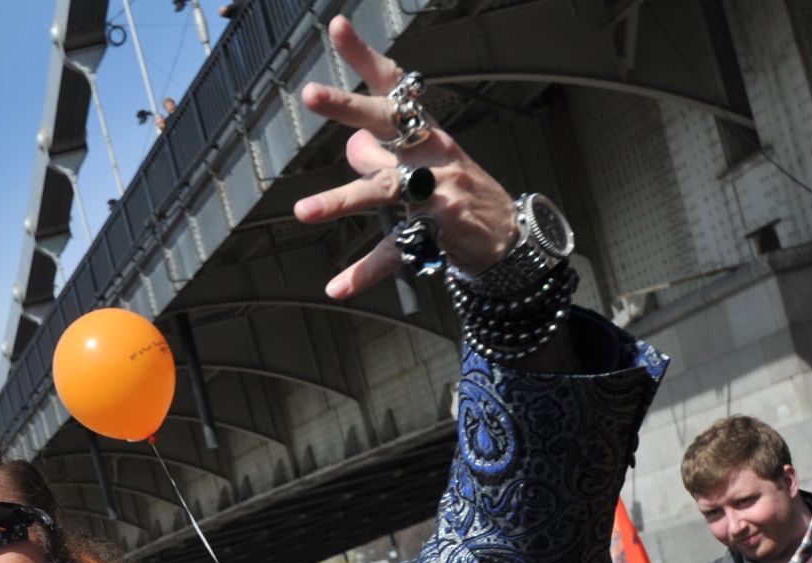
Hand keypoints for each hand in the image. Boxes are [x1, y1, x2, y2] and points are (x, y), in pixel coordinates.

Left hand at [294, 17, 518, 298]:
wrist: (509, 237)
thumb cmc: (458, 194)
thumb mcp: (424, 167)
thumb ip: (384, 155)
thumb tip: (349, 145)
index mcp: (423, 133)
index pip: (393, 87)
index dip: (365, 57)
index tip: (337, 26)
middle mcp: (430, 154)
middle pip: (386, 123)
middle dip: (348, 107)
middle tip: (310, 93)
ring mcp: (436, 192)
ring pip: (382, 191)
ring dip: (340, 200)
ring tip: (302, 211)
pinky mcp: (439, 232)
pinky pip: (396, 252)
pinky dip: (365, 272)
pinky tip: (336, 287)